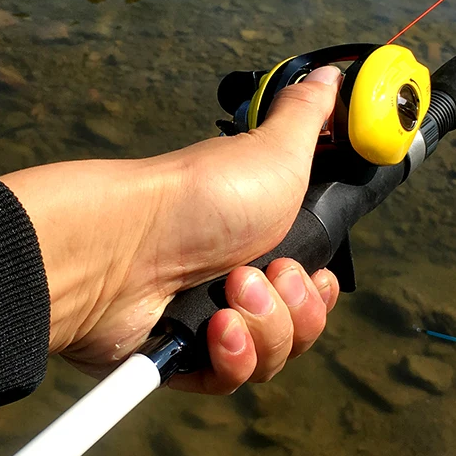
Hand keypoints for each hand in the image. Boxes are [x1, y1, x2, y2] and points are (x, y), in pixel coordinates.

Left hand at [0, 65, 342, 392]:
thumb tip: (329, 76)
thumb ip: (308, 116)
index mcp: (261, 241)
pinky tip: (214, 331)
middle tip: (257, 276)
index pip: (313, 288)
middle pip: (300, 327)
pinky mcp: (178, 358)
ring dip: (264, 328)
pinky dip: (231, 358)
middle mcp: (236, 283)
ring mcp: (206, 322)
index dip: (320, 290)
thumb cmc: (202, 195)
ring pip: (272, 356)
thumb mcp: (273, 150)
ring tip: (228, 297)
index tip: (312, 274)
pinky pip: (229, 379)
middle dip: (294, 308)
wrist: (126, 244)